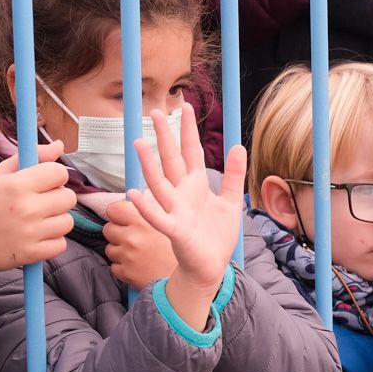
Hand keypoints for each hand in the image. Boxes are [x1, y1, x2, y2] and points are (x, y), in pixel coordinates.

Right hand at [0, 142, 77, 300]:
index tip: (45, 182)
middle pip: (69, 198)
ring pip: (68, 222)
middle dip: (58, 198)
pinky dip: (52, 241)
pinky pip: (61, 244)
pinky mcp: (31, 254)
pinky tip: (37, 237)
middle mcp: (24, 208)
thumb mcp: (2, 174)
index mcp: (16, 185)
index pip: (59, 173)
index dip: (56, 176)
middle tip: (41, 202)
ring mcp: (29, 233)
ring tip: (39, 220)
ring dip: (57, 220)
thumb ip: (33, 156)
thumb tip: (60, 145)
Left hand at [103, 198, 177, 289]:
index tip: (123, 218)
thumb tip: (133, 195)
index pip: (113, 210)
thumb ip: (151, 208)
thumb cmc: (180, 246)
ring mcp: (128, 257)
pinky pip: (114, 267)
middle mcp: (133, 237)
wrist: (191, 275)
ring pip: (110, 249)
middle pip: (108, 229)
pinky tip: (138, 265)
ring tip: (138, 252)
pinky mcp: (127, 273)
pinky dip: (123, 266)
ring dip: (120, 250)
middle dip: (118, 232)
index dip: (118, 214)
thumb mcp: (170, 220)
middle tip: (133, 237)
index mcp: (143, 220)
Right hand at [124, 105, 248, 322]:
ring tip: (138, 143)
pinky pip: (158, 217)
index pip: (190, 151)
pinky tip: (134, 193)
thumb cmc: (216, 235)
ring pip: (159, 183)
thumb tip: (238, 145)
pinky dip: (146, 207)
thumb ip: (233, 174)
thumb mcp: (230, 201)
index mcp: (195, 185)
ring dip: (148, 164)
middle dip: (164, 136)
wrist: (211, 266)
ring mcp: (175, 210)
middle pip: (171, 159)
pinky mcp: (175, 230)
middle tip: (154, 110)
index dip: (188, 130)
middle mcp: (181, 194)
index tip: (184, 105)